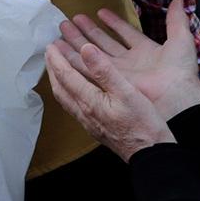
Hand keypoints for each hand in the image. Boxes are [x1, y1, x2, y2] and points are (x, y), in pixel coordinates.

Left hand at [46, 30, 174, 161]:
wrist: (149, 154)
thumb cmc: (142, 124)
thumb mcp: (126, 91)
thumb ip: (104, 70)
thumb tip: (86, 49)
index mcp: (89, 102)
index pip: (65, 76)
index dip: (56, 59)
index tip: (50, 46)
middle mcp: (84, 113)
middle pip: (60, 88)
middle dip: (53, 69)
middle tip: (50, 54)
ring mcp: (88, 123)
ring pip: (65, 99)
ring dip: (59, 81)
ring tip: (58, 69)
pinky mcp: (95, 129)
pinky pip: (73, 106)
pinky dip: (68, 93)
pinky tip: (75, 91)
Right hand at [58, 2, 199, 120]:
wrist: (174, 97)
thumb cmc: (180, 72)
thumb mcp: (181, 40)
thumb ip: (176, 20)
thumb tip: (178, 1)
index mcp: (145, 51)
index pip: (126, 33)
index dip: (114, 22)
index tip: (100, 12)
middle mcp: (129, 62)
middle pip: (104, 42)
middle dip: (88, 30)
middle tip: (71, 19)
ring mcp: (118, 72)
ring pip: (93, 53)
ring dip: (77, 40)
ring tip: (62, 27)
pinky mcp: (109, 80)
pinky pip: (88, 66)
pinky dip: (75, 56)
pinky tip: (63, 46)